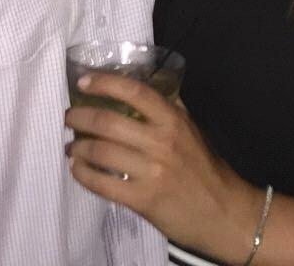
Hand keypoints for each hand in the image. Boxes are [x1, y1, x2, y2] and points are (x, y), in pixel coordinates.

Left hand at [65, 73, 259, 261]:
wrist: (224, 212)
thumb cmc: (205, 168)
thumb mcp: (192, 130)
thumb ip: (169, 107)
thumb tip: (145, 83)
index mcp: (173, 120)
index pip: (135, 92)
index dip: (105, 83)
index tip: (83, 81)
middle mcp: (161, 142)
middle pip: (108, 122)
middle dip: (80, 117)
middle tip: (69, 118)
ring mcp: (151, 172)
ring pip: (101, 152)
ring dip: (77, 148)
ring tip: (71, 147)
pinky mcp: (143, 199)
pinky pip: (103, 184)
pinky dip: (83, 175)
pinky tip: (77, 169)